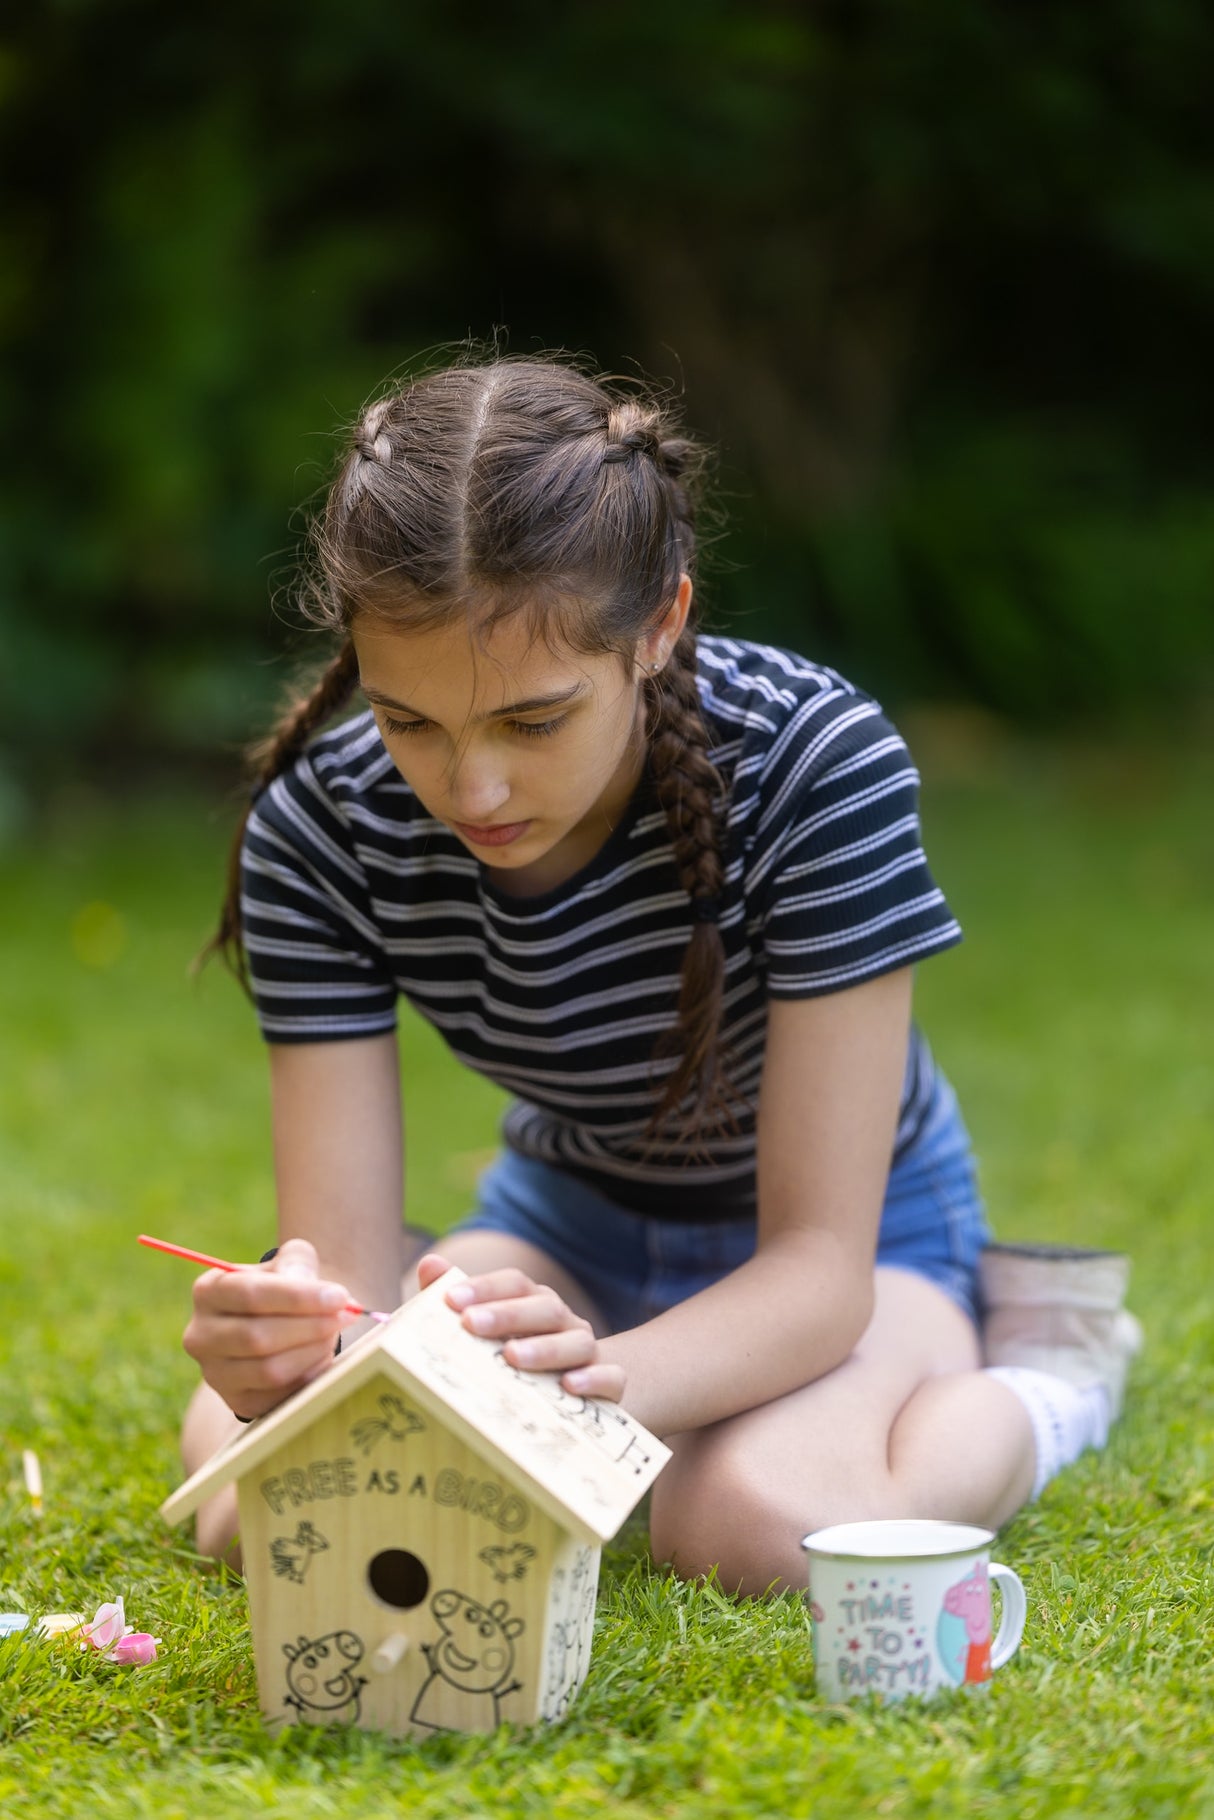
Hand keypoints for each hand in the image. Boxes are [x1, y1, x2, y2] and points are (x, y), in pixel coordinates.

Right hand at [182, 1238, 357, 1419]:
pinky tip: (322, 1357)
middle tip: (346, 1317)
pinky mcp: (237, 1402)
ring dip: (311, 1352)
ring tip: (333, 1334)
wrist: (272, 1323)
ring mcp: (215, 1373)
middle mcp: (201, 1335)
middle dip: (310, 1327)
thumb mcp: (288, 1262)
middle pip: (257, 1337)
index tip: (339, 1297)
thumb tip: (321, 1293)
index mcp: (208, 1292)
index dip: (298, 1297)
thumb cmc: (282, 1287)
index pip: (251, 1295)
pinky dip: (307, 1377)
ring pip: (268, 1370)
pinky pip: (278, 1396)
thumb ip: (300, 1264)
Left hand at [416, 1253, 625, 1402]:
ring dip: (545, 1348)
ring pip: (577, 1342)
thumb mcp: (486, 1330)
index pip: (514, 1283)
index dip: (484, 1287)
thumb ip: (454, 1298)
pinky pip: (611, 1376)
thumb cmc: (518, 1357)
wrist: (580, 1391)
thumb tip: (429, 1264)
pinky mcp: (611, 1383)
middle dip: (507, 1314)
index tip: (450, 1299)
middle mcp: (564, 1321)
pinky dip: (594, 1378)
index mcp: (534, 1302)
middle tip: (471, 1324)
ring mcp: (589, 1351)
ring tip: (512, 1357)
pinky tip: (569, 1386)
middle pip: (544, 1308)